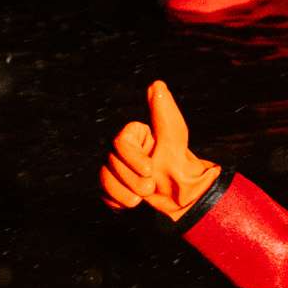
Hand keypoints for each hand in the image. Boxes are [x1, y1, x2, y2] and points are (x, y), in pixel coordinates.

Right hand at [99, 80, 222, 220]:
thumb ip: (164, 113)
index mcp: (134, 135)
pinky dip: (118, 201)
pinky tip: (134, 203)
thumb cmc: (181, 166)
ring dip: (125, 191)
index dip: (132, 157)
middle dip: (132, 178)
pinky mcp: (113, 188)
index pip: (119, 141)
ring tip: (143, 198)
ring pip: (104, 178)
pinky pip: (104, 194)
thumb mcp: (174, 139)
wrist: (183, 200)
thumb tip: (157, 84)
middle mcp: (121, 150)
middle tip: (151, 187)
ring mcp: (115, 169)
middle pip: (111, 162)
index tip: (150, 168)